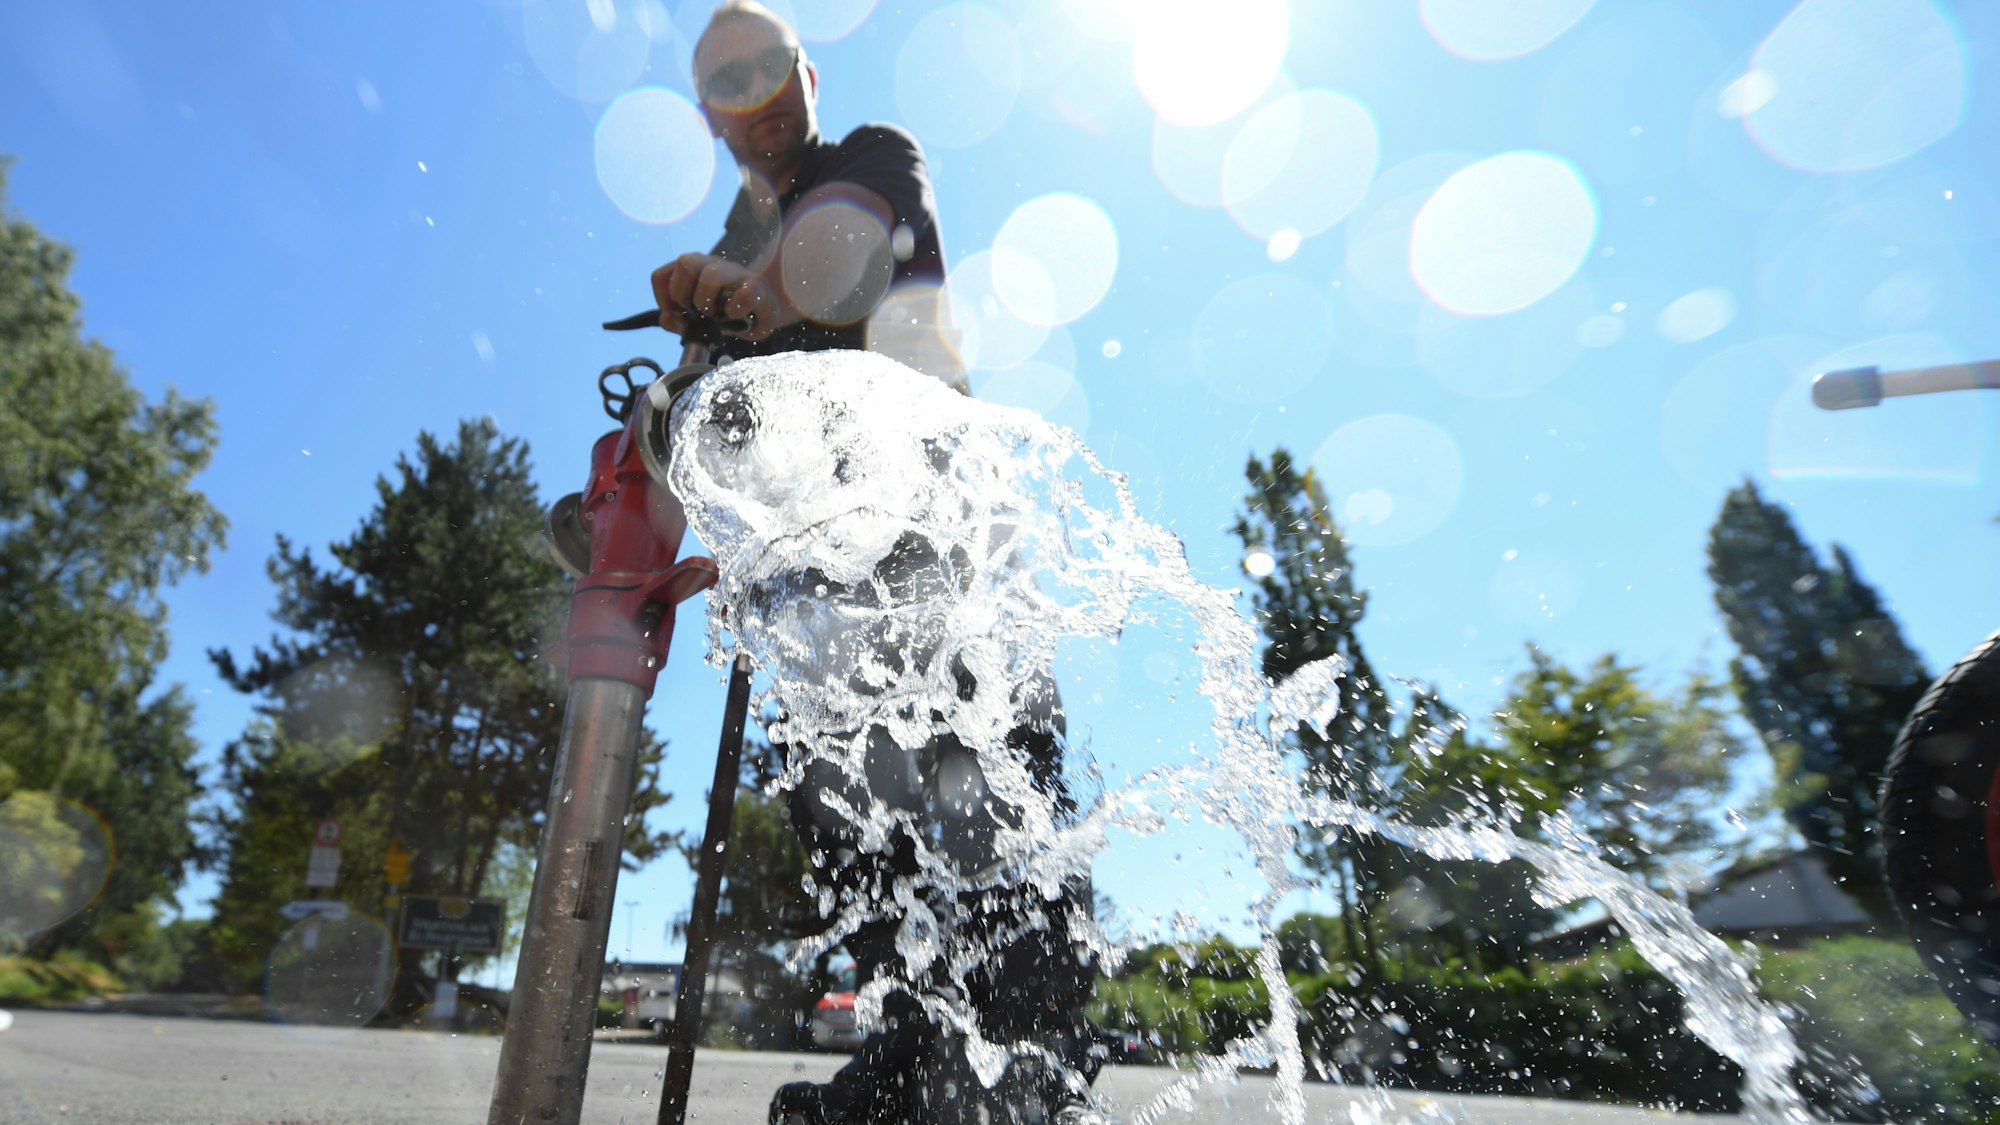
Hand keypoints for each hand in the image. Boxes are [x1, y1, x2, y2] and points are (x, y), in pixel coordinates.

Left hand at [650, 253, 782, 340]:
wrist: (762, 314)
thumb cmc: (726, 313)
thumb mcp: (698, 319)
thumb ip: (678, 321)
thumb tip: (668, 319)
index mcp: (692, 271)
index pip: (661, 275)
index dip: (663, 298)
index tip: (676, 314)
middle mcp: (711, 265)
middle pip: (684, 261)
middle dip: (682, 294)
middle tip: (694, 312)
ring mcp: (735, 273)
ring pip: (712, 273)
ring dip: (707, 301)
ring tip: (715, 316)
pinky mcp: (757, 287)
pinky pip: (744, 292)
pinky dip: (736, 309)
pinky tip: (736, 316)